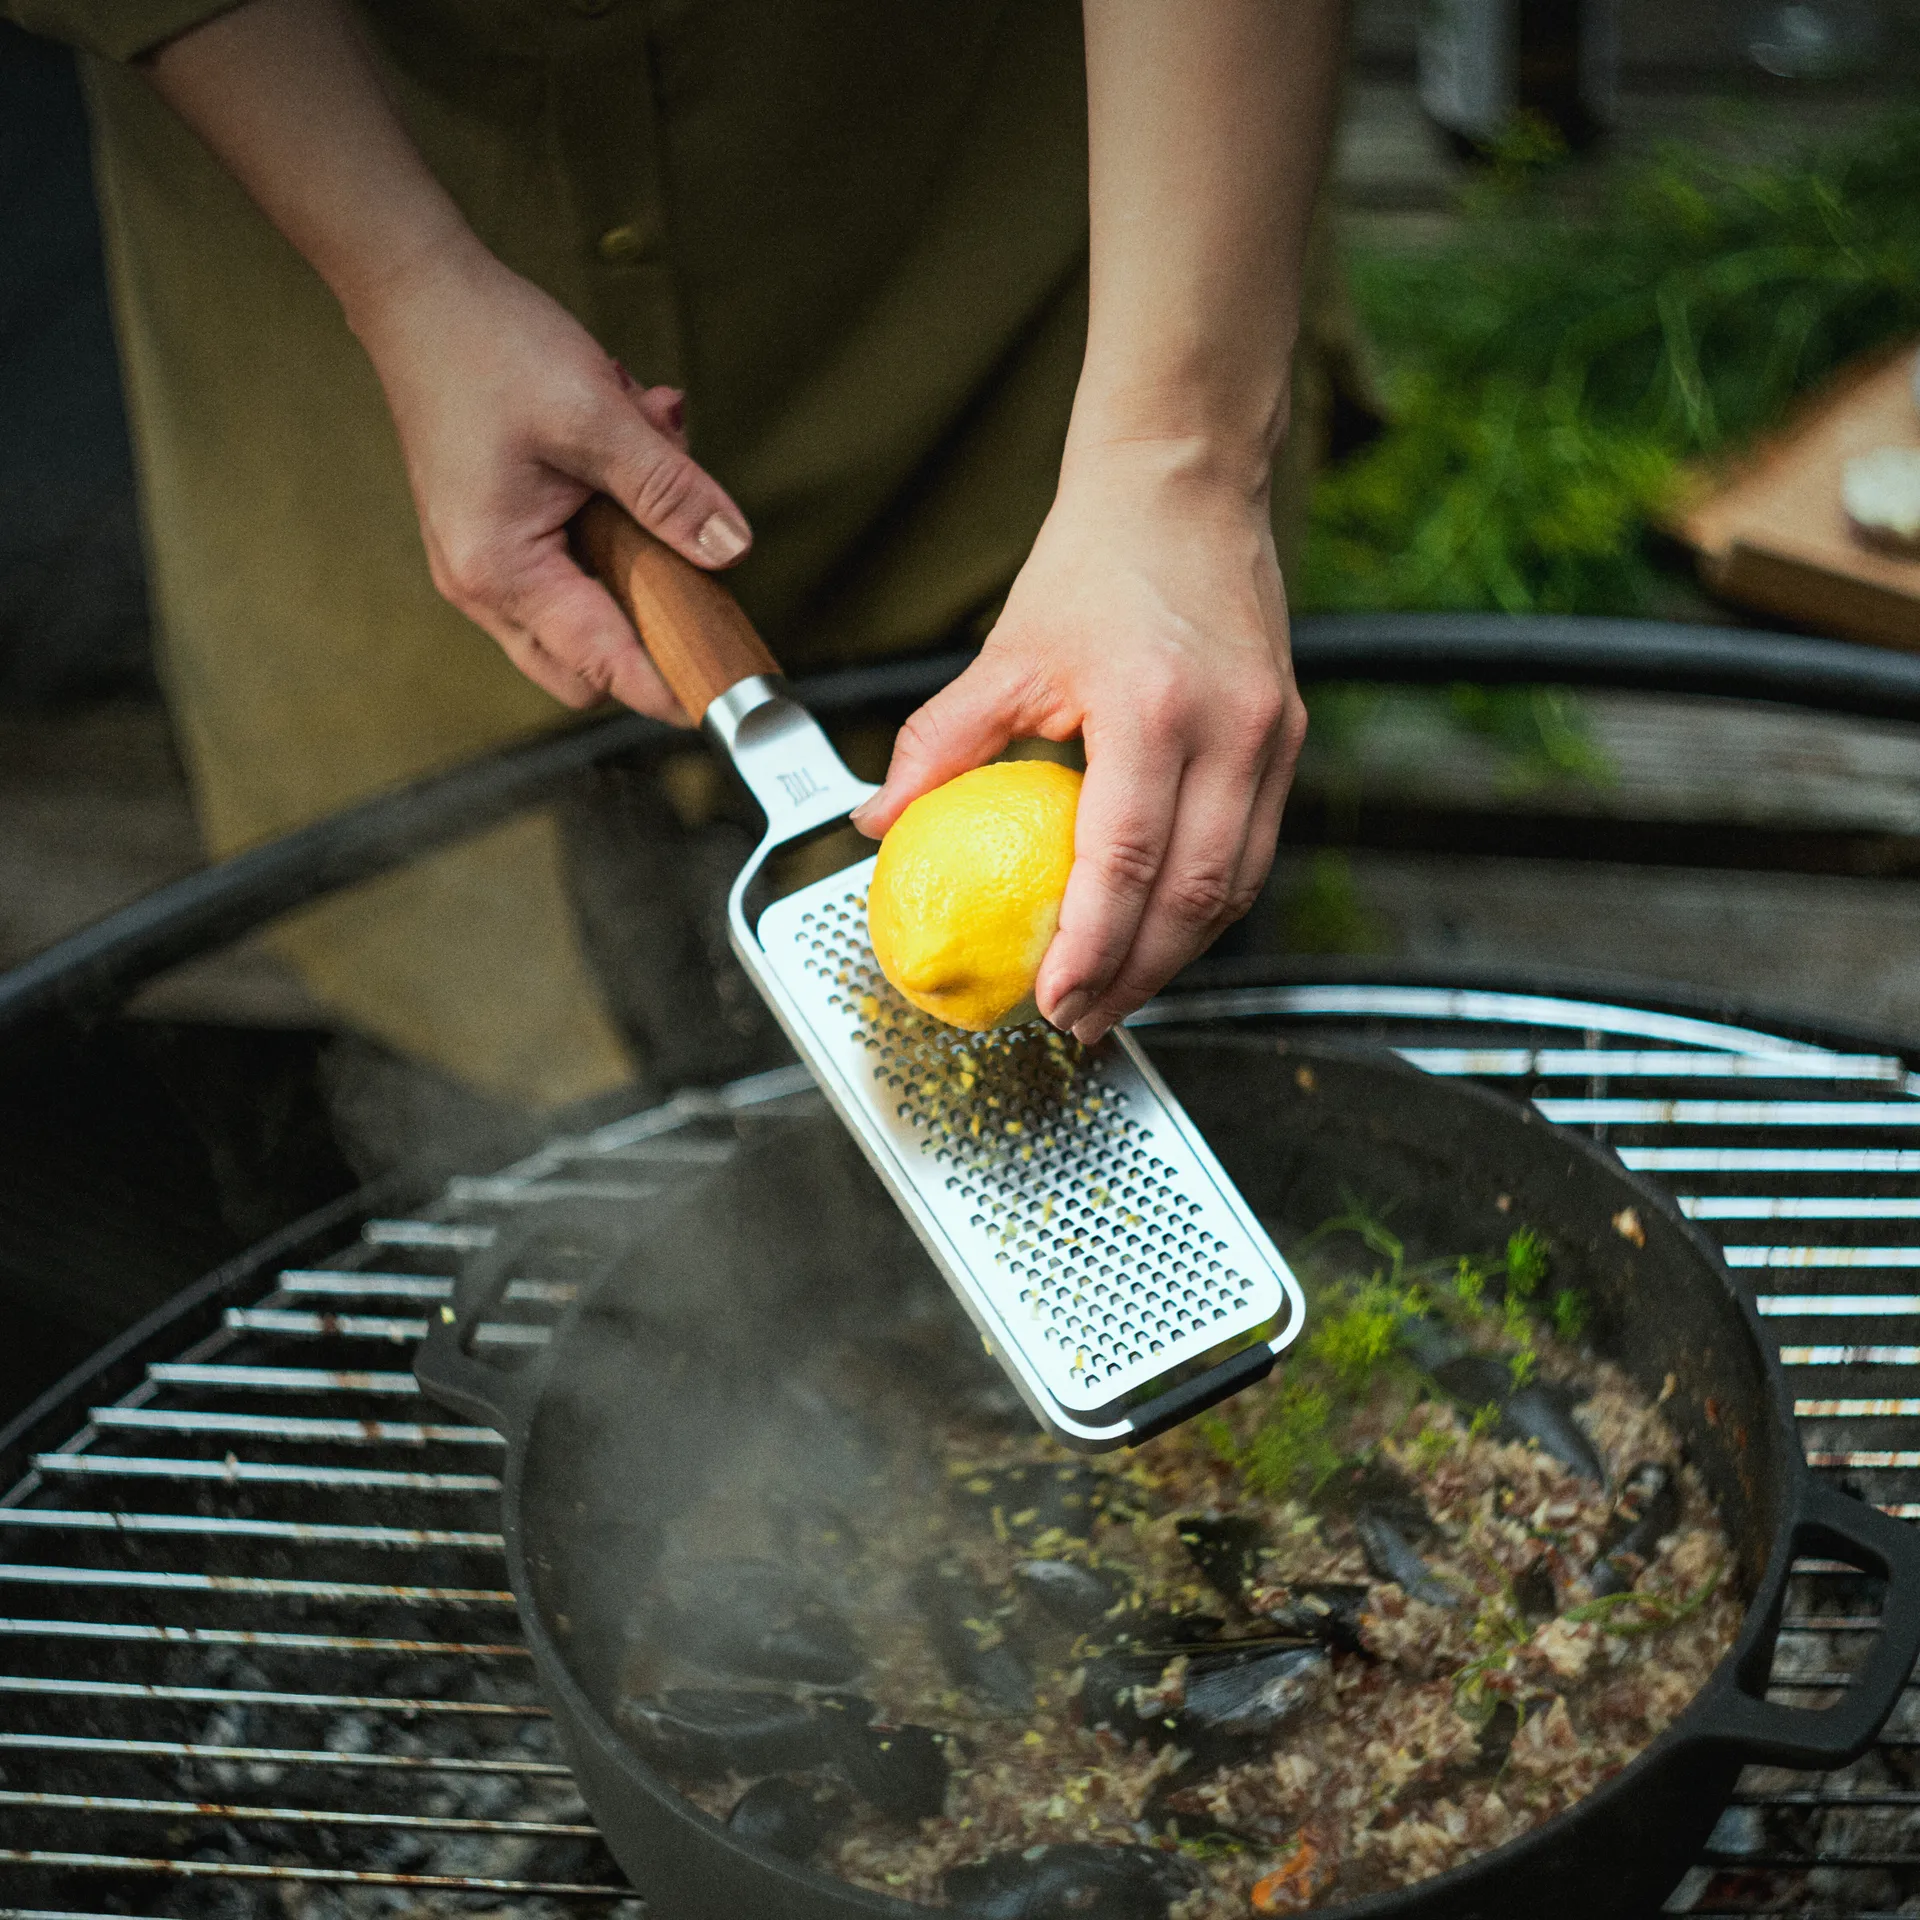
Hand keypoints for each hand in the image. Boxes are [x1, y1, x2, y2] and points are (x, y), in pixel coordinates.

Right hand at [348, 239, 752, 717]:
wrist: (419, 293)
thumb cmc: (486, 348)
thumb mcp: (598, 418)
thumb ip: (670, 492)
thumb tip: (729, 550)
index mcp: (501, 570)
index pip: (602, 662)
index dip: (666, 687)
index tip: (719, 699)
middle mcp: (481, 584)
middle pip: (586, 664)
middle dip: (649, 622)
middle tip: (698, 569)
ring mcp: (482, 564)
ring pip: (583, 610)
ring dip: (633, 551)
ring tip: (646, 450)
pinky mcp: (493, 537)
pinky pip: (569, 563)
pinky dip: (608, 521)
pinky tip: (622, 449)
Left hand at [851, 442, 1305, 1045]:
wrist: (1186, 487)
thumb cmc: (1094, 563)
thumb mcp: (1005, 652)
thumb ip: (939, 744)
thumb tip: (874, 824)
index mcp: (1155, 708)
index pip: (1127, 858)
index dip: (1094, 947)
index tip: (1055, 1003)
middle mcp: (1232, 729)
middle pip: (1194, 895)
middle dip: (1138, 977)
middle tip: (1082, 1024)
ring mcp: (1275, 736)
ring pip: (1236, 886)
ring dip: (1178, 955)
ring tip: (1119, 995)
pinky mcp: (1290, 738)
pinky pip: (1253, 850)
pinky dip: (1207, 906)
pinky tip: (1161, 931)